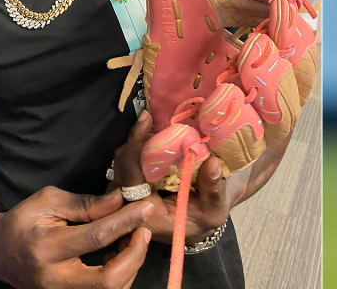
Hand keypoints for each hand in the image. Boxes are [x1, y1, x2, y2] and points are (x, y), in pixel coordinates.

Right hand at [0, 186, 153, 288]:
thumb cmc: (24, 220)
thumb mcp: (49, 201)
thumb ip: (87, 204)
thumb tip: (122, 200)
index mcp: (46, 247)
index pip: (96, 237)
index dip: (126, 221)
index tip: (145, 207)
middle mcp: (54, 278)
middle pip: (108, 280)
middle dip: (135, 255)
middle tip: (142, 231)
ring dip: (131, 264)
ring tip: (133, 239)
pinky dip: (122, 273)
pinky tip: (121, 253)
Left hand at [112, 111, 234, 243]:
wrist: (201, 218)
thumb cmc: (205, 216)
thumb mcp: (215, 208)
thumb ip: (213, 189)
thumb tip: (212, 164)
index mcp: (146, 216)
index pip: (132, 179)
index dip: (135, 148)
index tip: (145, 122)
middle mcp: (131, 207)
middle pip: (121, 166)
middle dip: (134, 140)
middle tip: (149, 118)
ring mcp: (128, 196)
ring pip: (121, 162)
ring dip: (135, 141)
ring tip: (151, 123)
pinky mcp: (131, 186)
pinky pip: (127, 161)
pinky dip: (137, 146)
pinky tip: (151, 133)